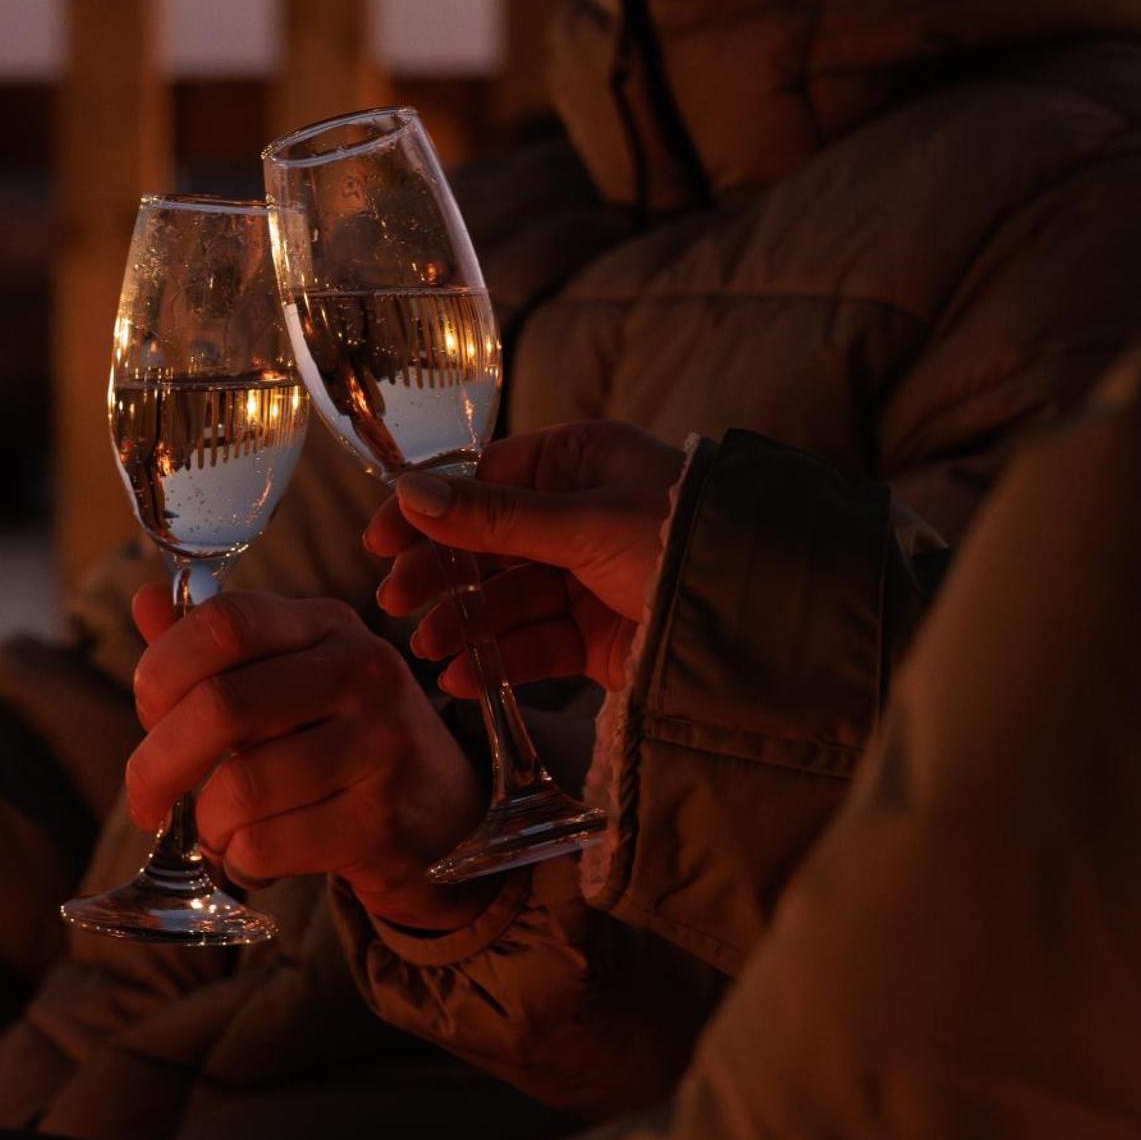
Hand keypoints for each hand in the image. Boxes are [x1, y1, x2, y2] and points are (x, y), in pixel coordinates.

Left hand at [126, 586, 493, 929]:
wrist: (443, 812)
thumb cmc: (342, 740)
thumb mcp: (289, 679)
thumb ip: (215, 651)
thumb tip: (145, 602)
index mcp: (328, 625)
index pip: (225, 622)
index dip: (162, 669)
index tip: (148, 715)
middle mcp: (364, 670)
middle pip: (222, 706)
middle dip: (157, 765)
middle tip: (145, 801)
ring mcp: (381, 744)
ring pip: (240, 787)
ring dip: (207, 825)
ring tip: (218, 832)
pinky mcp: (382, 818)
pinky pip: (268, 846)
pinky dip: (241, 862)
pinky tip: (257, 857)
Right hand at [365, 420, 683, 695]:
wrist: (761, 618)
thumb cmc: (683, 540)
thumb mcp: (585, 521)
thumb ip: (497, 517)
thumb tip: (411, 494)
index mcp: (580, 462)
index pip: (484, 481)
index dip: (429, 512)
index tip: (379, 542)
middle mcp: (579, 514)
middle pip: (487, 544)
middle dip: (441, 574)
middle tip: (396, 603)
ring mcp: (586, 577)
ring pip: (506, 598)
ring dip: (465, 623)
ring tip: (431, 648)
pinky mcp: (596, 634)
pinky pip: (534, 643)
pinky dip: (499, 659)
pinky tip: (464, 677)